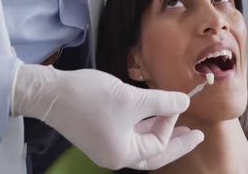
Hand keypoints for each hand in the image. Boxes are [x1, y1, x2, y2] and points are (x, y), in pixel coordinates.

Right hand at [11, 64, 203, 169]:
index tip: (175, 103)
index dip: (170, 123)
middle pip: (154, 153)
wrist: (50, 92)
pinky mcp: (102, 132)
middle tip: (197, 135)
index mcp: (122, 155)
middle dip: (176, 143)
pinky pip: (131, 133)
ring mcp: (107, 145)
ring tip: (180, 123)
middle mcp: (115, 155)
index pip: (158, 145)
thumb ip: (163, 102)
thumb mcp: (132, 99)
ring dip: (161, 131)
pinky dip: (145, 124)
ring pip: (143, 142)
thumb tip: (185, 102)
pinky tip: (154, 114)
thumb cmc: (90, 98)